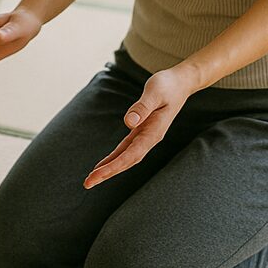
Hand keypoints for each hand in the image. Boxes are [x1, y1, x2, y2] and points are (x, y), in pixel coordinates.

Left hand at [83, 66, 197, 188]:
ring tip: (92, 178)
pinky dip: (114, 157)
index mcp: (153, 133)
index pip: (130, 155)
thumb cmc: (167, 85)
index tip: (97, 175)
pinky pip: (126, 148)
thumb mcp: (154, 92)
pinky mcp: (142, 130)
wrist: (180, 83)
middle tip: (88, 183)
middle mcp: (150, 139)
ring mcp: (146, 136)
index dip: (113, 167)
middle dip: (107, 173)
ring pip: (125, 157)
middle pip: (126, 162)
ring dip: (109, 168)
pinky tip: (105, 164)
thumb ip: (142, 107)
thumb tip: (129, 123)